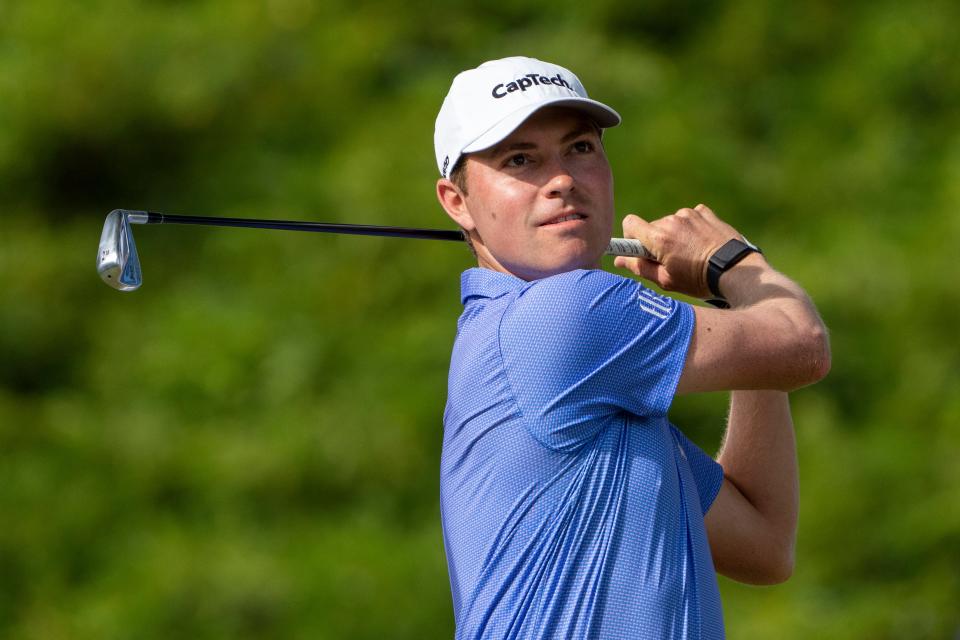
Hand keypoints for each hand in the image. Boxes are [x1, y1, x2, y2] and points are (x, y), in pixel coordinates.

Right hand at [613, 204, 743, 297]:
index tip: (638, 250)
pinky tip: (703, 244)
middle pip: (652, 227)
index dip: (630, 238)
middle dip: (657, 241)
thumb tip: (620, 260)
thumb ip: (639, 267)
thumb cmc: (699, 280)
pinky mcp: (705, 212)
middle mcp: (672, 220)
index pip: (630, 223)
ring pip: (671, 223)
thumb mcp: (666, 280)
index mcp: (659, 237)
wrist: (736, 271)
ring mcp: (690, 214)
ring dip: (676, 235)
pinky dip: (692, 229)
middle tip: (672, 261)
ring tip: (692, 254)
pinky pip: (690, 218)